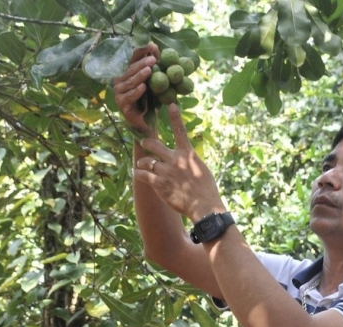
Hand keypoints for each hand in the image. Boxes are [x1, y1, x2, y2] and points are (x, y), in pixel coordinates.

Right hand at [112, 44, 158, 133]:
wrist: (146, 120)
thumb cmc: (149, 98)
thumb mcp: (153, 80)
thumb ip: (152, 65)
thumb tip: (154, 47)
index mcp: (126, 72)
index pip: (131, 58)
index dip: (140, 51)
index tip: (151, 45)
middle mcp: (119, 81)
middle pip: (130, 69)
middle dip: (142, 63)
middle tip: (153, 59)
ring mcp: (118, 92)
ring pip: (129, 82)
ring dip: (140, 75)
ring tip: (149, 70)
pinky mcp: (121, 104)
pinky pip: (129, 96)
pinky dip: (136, 92)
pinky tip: (143, 87)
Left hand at [134, 103, 225, 221]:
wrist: (203, 206)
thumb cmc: (206, 190)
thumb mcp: (201, 169)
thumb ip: (190, 161)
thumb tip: (185, 159)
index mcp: (187, 154)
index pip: (180, 131)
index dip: (175, 116)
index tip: (170, 104)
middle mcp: (175, 160)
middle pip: (154, 145)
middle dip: (146, 142)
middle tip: (143, 142)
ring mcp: (166, 172)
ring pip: (147, 161)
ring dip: (142, 162)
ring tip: (140, 165)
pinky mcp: (159, 184)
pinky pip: (143, 175)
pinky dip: (138, 174)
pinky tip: (136, 174)